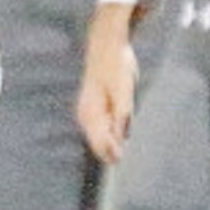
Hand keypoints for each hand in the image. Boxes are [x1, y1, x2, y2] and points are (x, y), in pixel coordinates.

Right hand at [75, 4, 139, 164]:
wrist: (107, 45)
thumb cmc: (116, 66)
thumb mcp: (124, 90)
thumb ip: (122, 114)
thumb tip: (121, 137)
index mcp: (91, 112)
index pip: (99, 142)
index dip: (110, 155)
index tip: (121, 163)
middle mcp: (85, 114)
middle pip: (96, 142)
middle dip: (109, 153)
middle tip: (123, 164)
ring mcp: (88, 111)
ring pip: (97, 137)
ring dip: (108, 145)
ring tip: (120, 156)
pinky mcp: (94, 107)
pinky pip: (99, 128)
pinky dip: (108, 135)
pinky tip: (117, 138)